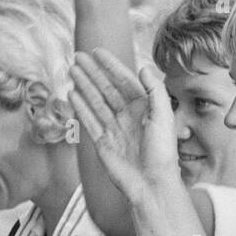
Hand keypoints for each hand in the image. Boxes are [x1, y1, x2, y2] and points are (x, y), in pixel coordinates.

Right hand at [69, 49, 178, 205]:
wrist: (152, 184)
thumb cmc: (162, 153)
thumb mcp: (164, 118)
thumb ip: (155, 91)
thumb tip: (144, 67)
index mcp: (144, 108)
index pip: (124, 80)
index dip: (110, 65)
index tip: (97, 51)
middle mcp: (127, 116)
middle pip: (106, 88)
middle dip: (92, 72)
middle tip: (78, 56)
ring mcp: (113, 128)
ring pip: (95, 101)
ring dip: (84, 85)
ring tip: (72, 69)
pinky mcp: (102, 143)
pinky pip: (89, 120)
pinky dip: (80, 107)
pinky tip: (72, 93)